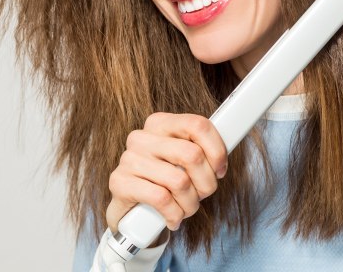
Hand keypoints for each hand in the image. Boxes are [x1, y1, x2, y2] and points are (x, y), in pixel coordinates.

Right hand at [106, 113, 227, 238]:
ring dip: (191, 203)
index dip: (216, 150)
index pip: (197, 125)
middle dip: (206, 182)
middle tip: (203, 193)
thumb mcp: (183, 163)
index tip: (220, 169)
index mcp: (160, 124)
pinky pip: (161, 199)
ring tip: (186, 208)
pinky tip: (173, 218)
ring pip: (179, 181)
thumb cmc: (164, 183)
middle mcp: (142, 137)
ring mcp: (128, 159)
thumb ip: (202, 152)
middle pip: (192, 154)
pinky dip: (175, 214)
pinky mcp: (119, 182)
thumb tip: (223, 155)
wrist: (131, 213)